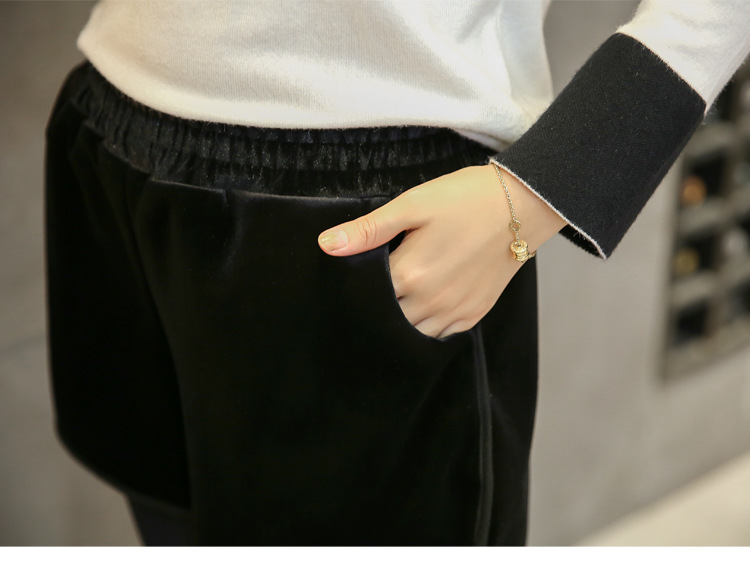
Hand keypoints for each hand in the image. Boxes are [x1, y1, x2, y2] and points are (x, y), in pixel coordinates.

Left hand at [317, 164, 565, 337]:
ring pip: (413, 334)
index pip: (367, 298)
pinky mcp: (474, 313)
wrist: (521, 205)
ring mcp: (454, 311)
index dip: (356, 292)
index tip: (350, 284)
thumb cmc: (464, 200)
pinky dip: (427, 327)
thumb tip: (326, 245)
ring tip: (395, 303)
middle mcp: (430, 301)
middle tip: (371, 295)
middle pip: (388, 321)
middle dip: (376, 311)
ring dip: (400, 323)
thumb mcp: (412, 204)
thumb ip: (368, 229)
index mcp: (409, 275)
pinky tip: (421, 309)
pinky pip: (441, 335)